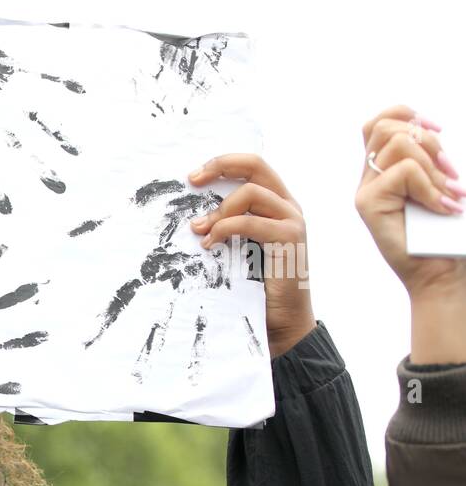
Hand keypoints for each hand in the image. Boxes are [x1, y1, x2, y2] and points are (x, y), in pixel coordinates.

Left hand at [188, 154, 314, 357]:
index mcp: (277, 205)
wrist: (282, 321)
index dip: (224, 163)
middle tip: (192, 181)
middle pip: (257, 166)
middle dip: (220, 166)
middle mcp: (288, 207)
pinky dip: (224, 229)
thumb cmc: (257, 288)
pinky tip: (209, 244)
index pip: (254, 167)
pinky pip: (249, 221)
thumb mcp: (239, 249)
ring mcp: (292, 220)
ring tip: (199, 230)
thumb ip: (229, 226)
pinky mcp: (289, 238)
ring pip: (251, 192)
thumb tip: (194, 215)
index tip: (194, 176)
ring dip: (219, 209)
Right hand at [353, 105, 465, 362]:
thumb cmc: (451, 235)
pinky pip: (405, 170)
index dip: (407, 114)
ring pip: (398, 143)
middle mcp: (371, 179)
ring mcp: (366, 191)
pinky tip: (443, 208)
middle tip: (451, 176)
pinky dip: (432, 186)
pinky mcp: (368, 205)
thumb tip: (429, 128)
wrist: (445, 275)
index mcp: (386, 171)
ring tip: (449, 194)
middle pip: (387, 126)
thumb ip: (433, 158)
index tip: (439, 131)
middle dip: (430, 142)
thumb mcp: (446, 185)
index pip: (380, 123)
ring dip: (434, 166)